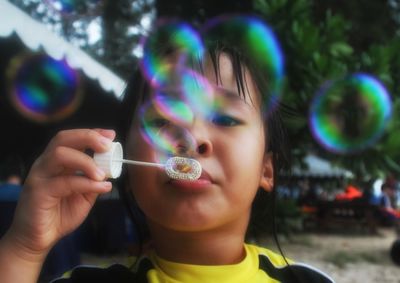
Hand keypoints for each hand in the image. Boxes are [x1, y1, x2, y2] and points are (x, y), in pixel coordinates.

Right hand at [6, 129, 114, 257]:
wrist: (38, 240)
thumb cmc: (60, 215)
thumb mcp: (84, 196)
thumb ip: (94, 182)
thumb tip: (110, 170)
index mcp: (57, 162)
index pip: (72, 139)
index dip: (92, 133)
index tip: (111, 135)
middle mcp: (46, 164)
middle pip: (63, 139)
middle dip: (88, 137)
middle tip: (107, 146)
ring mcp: (40, 176)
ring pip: (60, 154)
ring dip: (86, 161)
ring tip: (102, 173)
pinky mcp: (38, 192)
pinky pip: (64, 182)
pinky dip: (86, 183)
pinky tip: (101, 187)